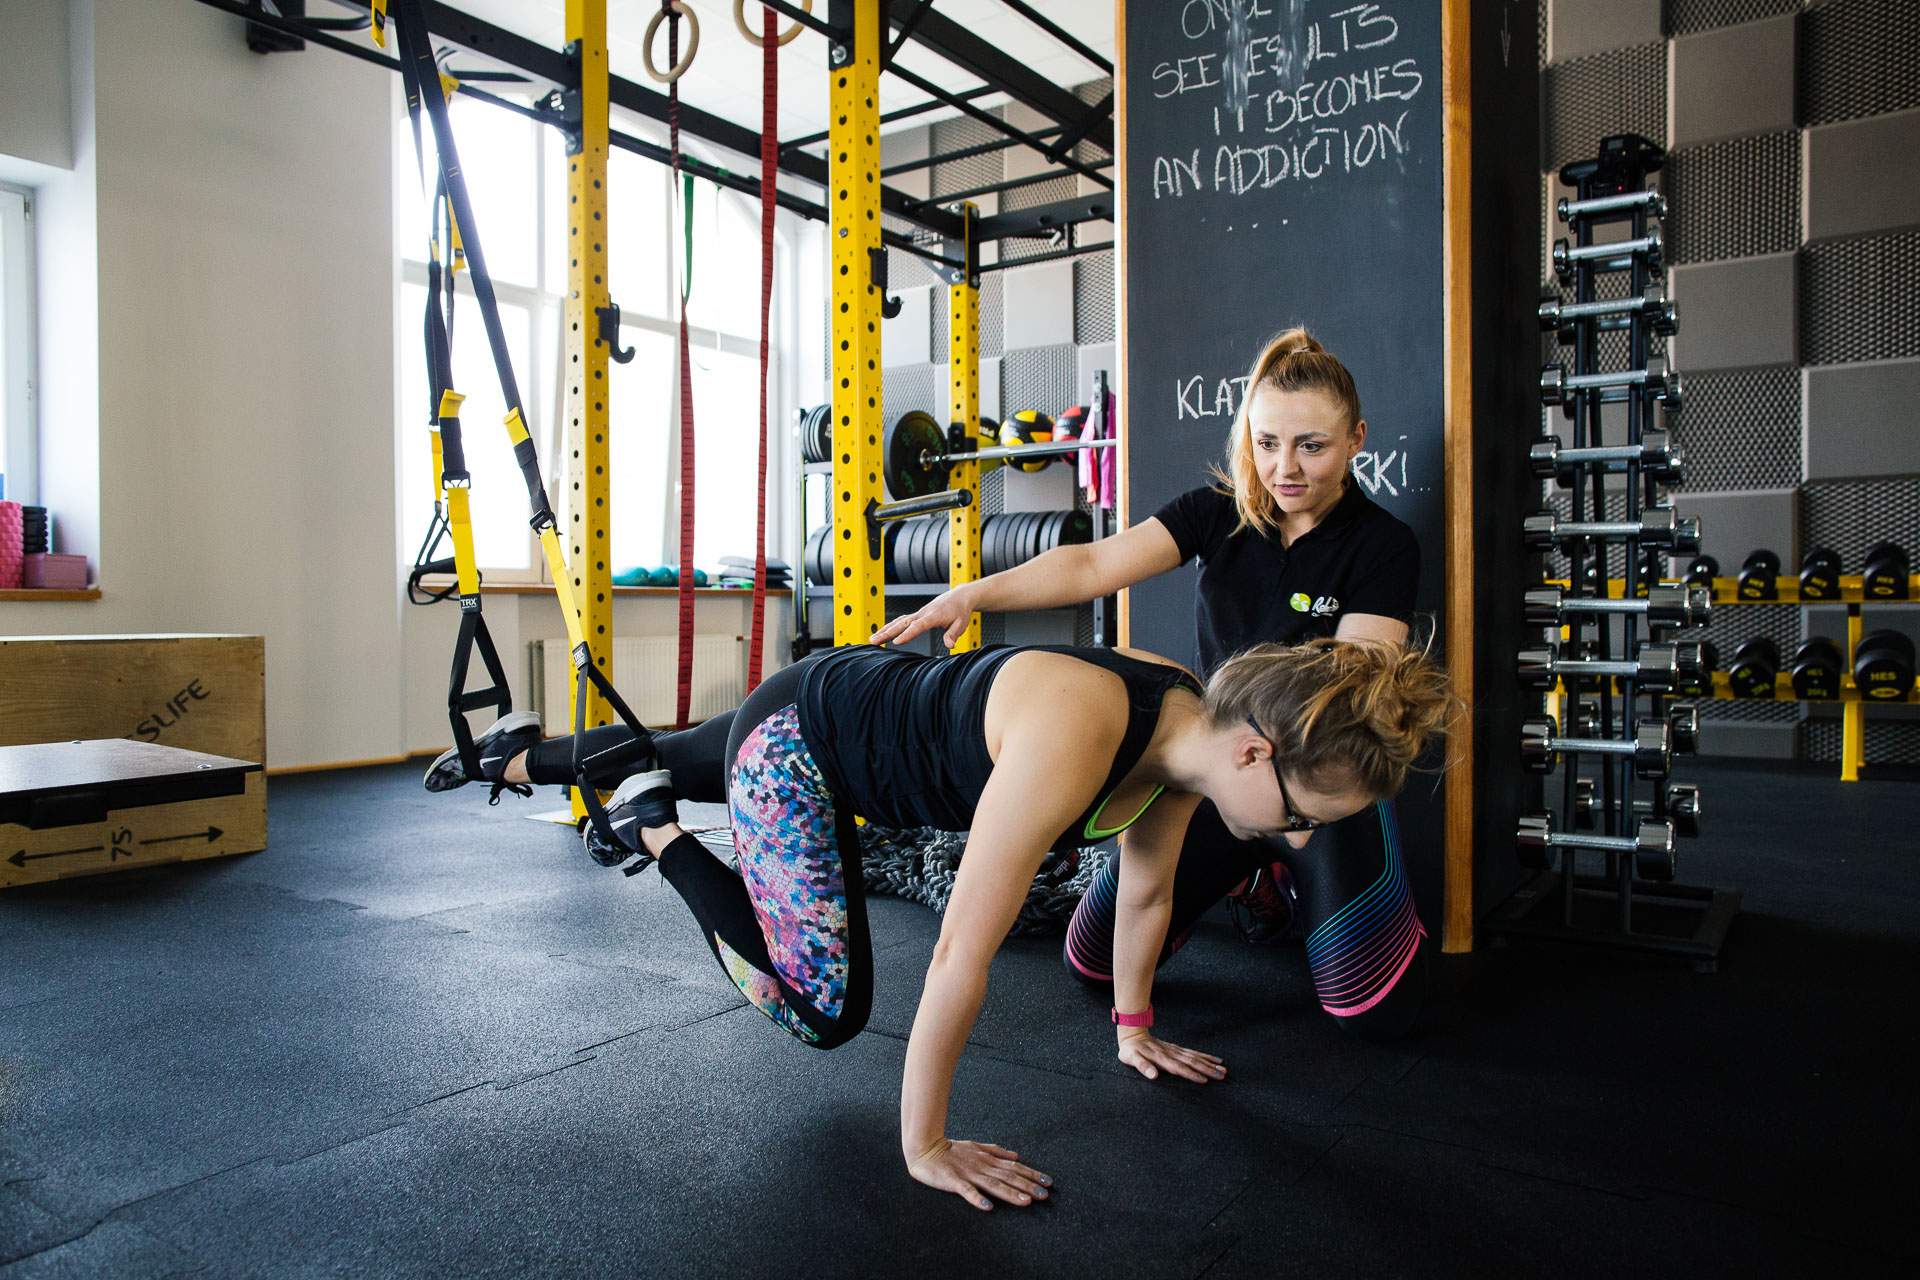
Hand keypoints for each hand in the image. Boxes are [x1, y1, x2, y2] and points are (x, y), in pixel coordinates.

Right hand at [870, 586, 975, 648]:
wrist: (959, 596)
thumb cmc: (960, 611)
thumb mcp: (961, 624)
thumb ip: (953, 634)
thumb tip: (949, 645)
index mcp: (933, 616)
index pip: (918, 625)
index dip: (907, 634)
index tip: (896, 642)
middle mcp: (922, 613)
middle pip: (902, 623)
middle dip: (887, 632)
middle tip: (874, 641)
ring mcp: (918, 613)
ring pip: (898, 621)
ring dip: (885, 630)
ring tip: (872, 640)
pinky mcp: (916, 615)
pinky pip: (901, 621)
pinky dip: (890, 626)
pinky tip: (882, 633)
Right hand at [905, 1137, 1052, 1210]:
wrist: (925, 1148)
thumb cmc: (951, 1149)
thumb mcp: (976, 1146)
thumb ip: (996, 1151)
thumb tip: (1016, 1155)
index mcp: (988, 1160)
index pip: (1014, 1168)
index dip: (1031, 1174)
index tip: (1048, 1182)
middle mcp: (982, 1166)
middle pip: (1008, 1177)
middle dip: (1028, 1185)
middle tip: (1045, 1194)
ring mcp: (968, 1174)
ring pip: (993, 1185)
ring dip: (1010, 1193)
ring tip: (1025, 1201)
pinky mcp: (954, 1181)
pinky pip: (967, 1191)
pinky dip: (977, 1199)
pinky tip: (987, 1207)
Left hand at [1116, 1030, 1226, 1083]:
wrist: (1133, 1033)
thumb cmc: (1131, 1050)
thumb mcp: (1131, 1058)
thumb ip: (1142, 1066)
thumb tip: (1153, 1075)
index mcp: (1161, 1058)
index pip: (1179, 1068)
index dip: (1191, 1074)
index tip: (1204, 1080)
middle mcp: (1171, 1054)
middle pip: (1192, 1062)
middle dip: (1208, 1069)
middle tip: (1222, 1076)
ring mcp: (1176, 1050)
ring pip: (1196, 1057)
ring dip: (1210, 1064)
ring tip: (1224, 1070)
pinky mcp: (1177, 1049)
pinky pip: (1194, 1053)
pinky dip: (1206, 1056)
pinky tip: (1215, 1060)